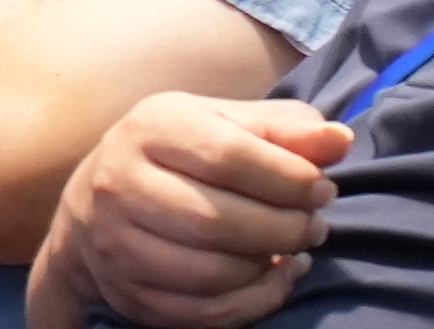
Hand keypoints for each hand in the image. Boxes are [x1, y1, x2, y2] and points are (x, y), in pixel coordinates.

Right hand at [26, 94, 348, 328]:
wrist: (95, 204)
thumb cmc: (177, 155)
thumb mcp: (223, 124)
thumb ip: (282, 129)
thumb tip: (338, 139)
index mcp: (149, 127)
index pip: (228, 155)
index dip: (288, 178)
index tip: (322, 190)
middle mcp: (121, 182)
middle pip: (218, 220)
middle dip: (285, 229)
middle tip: (314, 226)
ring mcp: (117, 241)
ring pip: (212, 273)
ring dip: (269, 268)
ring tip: (293, 251)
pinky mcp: (128, 290)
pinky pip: (204, 312)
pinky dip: (253, 302)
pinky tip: (272, 278)